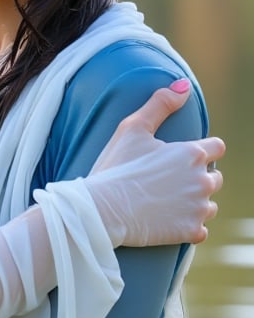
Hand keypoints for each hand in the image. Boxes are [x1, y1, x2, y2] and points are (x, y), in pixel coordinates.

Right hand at [85, 79, 223, 246]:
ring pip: (209, 205)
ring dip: (194, 203)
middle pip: (215, 177)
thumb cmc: (114, 167)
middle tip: (168, 183)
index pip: (217, 148)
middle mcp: (202, 180)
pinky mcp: (190, 231)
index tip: (181, 159)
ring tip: (167, 203)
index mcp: (192, 153)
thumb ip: (160, 104)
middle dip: (197, 178)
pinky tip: (168, 221)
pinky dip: (188, 226)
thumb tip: (184, 86)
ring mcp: (198, 208)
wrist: (101, 210)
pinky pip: (201, 230)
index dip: (200, 151)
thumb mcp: (132, 127)